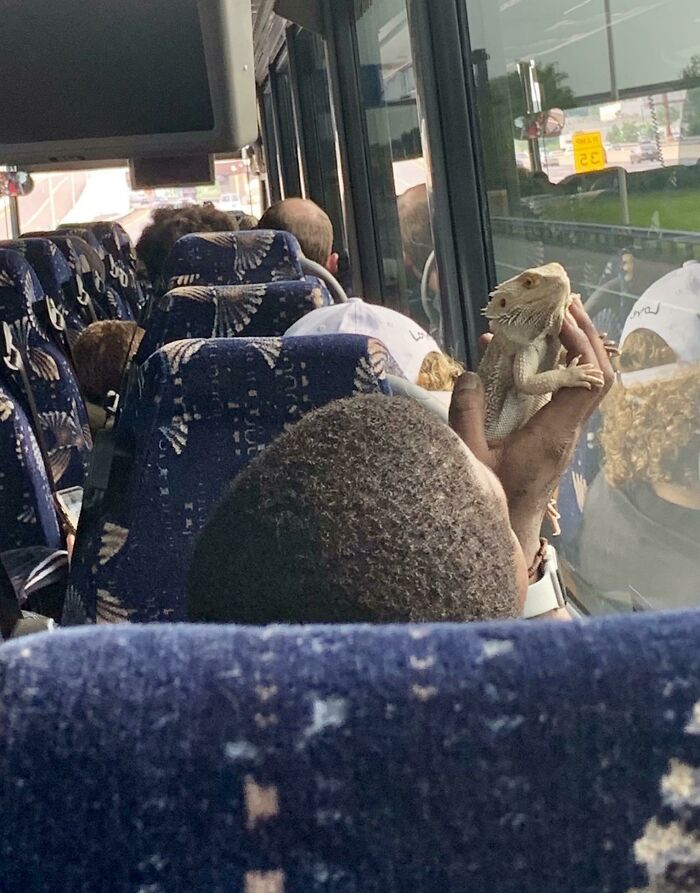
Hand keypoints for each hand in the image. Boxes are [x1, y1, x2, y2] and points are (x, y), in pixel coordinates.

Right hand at [450, 297, 614, 563]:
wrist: (508, 533)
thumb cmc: (492, 501)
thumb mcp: (470, 459)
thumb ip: (467, 416)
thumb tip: (469, 374)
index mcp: (554, 433)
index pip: (590, 381)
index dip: (582, 344)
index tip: (560, 317)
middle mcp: (568, 430)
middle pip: (598, 374)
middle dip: (585, 335)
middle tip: (563, 304)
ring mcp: (564, 432)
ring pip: (585, 381)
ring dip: (574, 348)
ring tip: (552, 318)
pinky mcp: (554, 434)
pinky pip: (565, 392)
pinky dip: (555, 366)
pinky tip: (528, 352)